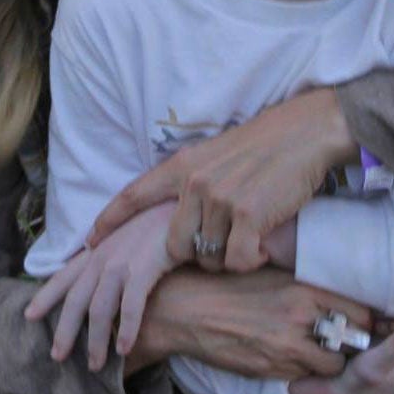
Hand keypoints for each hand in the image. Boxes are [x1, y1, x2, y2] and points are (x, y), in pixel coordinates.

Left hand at [24, 202, 174, 370]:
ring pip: (100, 309)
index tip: (28, 315)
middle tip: (56, 356)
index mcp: (97, 249)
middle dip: (64, 330)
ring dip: (96, 340)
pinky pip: (130, 306)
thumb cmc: (158, 224)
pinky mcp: (144, 268)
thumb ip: (113, 257)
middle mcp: (103, 256)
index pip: (64, 275)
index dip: (45, 296)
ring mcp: (122, 262)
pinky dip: (126, 329)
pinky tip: (124, 349)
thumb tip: (106, 284)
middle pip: (76, 299)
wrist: (183, 203)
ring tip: (95, 365)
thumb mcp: (127, 238)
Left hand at [89, 87, 353, 272]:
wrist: (304, 132)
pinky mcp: (248, 215)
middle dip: (194, 256)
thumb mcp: (216, 155)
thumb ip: (192, 181)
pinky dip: (251, 260)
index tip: (89, 242)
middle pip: (172, 246)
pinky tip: (263, 245)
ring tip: (249, 237)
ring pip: (208, 257)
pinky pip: (236, 260)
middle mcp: (194, 183)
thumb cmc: (264, 145)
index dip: (108, 221)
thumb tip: (177, 214)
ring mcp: (220, 199)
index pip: (133, 196)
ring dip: (228, 257)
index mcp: (182, 166)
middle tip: (220, 245)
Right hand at [125, 267, 373, 379]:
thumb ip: (305, 282)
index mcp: (304, 287)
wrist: (187, 309)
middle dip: (350, 342)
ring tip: (315, 352)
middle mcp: (302, 316)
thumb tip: (335, 293)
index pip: (358, 310)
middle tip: (342, 340)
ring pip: (333, 364)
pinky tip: (290, 360)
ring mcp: (288, 346)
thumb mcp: (271, 272)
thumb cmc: (228, 285)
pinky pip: (305, 375)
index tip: (354, 321)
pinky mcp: (273, 369)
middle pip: (353, 338)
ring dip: (328, 360)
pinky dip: (303, 371)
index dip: (360, 319)